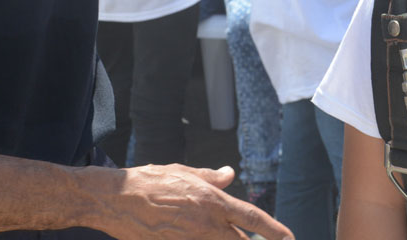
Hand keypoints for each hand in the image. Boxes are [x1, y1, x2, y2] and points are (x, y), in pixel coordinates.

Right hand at [104, 164, 291, 239]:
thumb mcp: (184, 173)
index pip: (252, 218)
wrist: (116, 199)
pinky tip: (206, 239)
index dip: (275, 231)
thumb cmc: (150, 181)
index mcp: (212, 201)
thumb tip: (230, 174)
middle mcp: (206, 224)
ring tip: (231, 238)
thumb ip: (211, 177)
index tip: (289, 239)